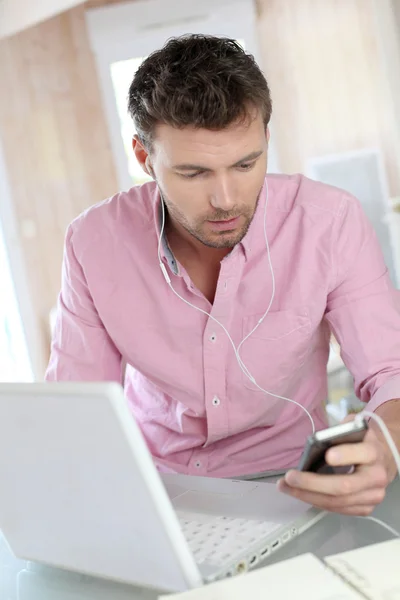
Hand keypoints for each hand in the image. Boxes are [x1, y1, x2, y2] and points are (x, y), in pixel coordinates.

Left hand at [277, 419, 391, 515]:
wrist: (382, 459)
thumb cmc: (360, 442)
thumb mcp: (352, 428)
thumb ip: (339, 431)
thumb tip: (318, 441)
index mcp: (374, 452)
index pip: (363, 453)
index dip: (345, 455)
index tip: (327, 455)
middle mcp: (376, 477)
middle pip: (344, 486)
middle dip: (313, 483)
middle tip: (290, 477)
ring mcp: (372, 496)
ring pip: (337, 502)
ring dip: (308, 496)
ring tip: (286, 487)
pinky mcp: (365, 508)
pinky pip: (337, 509)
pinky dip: (316, 502)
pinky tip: (300, 494)